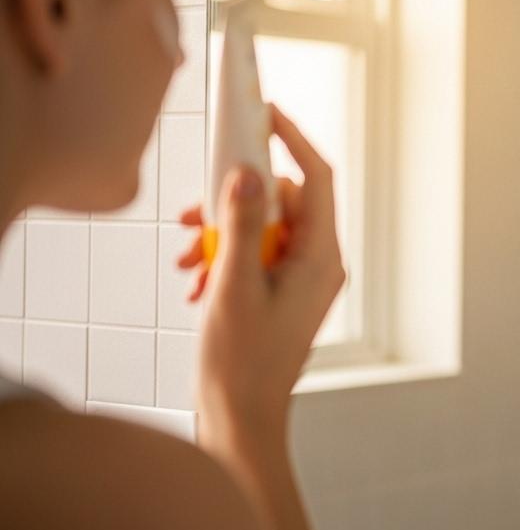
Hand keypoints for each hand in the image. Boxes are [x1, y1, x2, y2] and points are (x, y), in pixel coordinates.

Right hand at [184, 106, 345, 431]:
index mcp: (321, 256)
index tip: (264, 112)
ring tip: (187, 259)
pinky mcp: (282, 293)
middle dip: (234, 201)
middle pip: (283, 201)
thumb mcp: (234, 284)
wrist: (242, 417)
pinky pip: (255, 255)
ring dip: (221, 234)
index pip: (317, 178)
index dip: (292, 139)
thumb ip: (240, 225)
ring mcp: (303, 279)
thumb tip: (247, 174)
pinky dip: (224, 259)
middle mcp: (319, 263)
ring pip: (263, 228)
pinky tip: (196, 284)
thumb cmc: (242, 363)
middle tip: (193, 215)